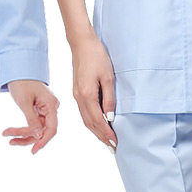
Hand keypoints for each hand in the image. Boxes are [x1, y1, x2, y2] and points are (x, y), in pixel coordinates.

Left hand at [1, 80, 58, 153]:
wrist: (18, 70)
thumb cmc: (22, 82)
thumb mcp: (24, 102)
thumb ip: (32, 119)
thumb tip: (37, 135)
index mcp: (51, 105)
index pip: (51, 129)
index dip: (43, 141)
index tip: (33, 150)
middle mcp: (51, 109)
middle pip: (42, 131)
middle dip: (27, 137)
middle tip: (11, 141)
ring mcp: (45, 110)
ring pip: (37, 129)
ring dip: (23, 135)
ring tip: (8, 138)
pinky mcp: (39, 111)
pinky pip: (33, 124)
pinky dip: (23, 129)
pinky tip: (11, 132)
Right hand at [71, 30, 116, 151]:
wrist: (82, 44)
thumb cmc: (97, 57)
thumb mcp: (108, 77)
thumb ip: (109, 98)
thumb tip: (110, 116)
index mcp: (87, 95)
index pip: (97, 120)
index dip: (106, 134)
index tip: (115, 143)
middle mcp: (79, 98)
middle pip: (90, 124)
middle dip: (101, 137)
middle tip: (113, 147)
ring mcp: (76, 96)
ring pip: (85, 120)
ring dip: (96, 131)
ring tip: (106, 140)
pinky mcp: (77, 92)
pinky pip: (84, 113)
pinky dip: (91, 122)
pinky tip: (98, 125)